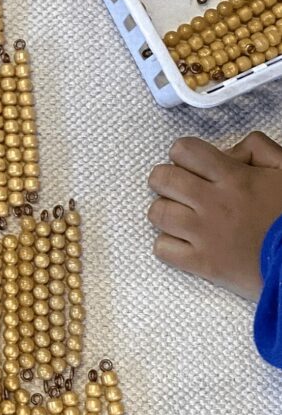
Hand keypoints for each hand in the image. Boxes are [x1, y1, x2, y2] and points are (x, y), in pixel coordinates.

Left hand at [147, 132, 281, 299]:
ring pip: (157, 213)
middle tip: (182, 190)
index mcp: (234, 177)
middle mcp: (213, 203)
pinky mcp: (204, 264)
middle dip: (167, 179)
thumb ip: (257, 149)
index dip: (184, 154)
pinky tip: (185, 242)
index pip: (183, 150)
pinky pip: (162, 249)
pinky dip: (168, 244)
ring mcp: (205, 235)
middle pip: (161, 179)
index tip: (193, 165)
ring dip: (166, 210)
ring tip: (183, 216)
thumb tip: (227, 153)